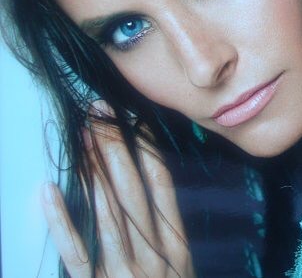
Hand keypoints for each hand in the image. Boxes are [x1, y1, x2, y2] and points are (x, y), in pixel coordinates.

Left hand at [42, 102, 194, 276]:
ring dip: (92, 172)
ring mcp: (124, 272)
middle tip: (100, 111)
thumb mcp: (181, 267)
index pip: (161, 186)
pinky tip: (49, 191)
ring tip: (81, 136)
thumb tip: (150, 188)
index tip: (132, 119)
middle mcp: (153, 252)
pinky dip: (62, 222)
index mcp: (176, 244)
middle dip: (116, 148)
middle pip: (132, 191)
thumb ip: (165, 233)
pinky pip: (77, 254)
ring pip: (106, 212)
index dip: (145, 150)